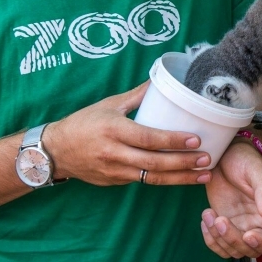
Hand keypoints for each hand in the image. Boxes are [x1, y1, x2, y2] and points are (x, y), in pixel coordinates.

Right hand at [45, 82, 213, 186]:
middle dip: (184, 163)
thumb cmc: (83, 123)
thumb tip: (160, 79)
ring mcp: (115, 171)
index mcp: (114, 130)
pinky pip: (143, 181)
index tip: (196, 140)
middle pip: (155, 163)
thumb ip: (136, 96)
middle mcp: (115, 153)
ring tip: (203, 175)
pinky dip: (164, 180)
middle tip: (207, 160)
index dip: (173, 141)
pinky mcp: (116, 182)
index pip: (149, 138)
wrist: (55, 151)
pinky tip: (182, 177)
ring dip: (180, 178)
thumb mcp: (108, 105)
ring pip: (153, 178)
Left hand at [201, 141, 261, 258]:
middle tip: (220, 219)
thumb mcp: (257, 171)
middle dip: (234, 240)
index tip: (248, 235)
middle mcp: (260, 226)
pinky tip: (206, 216)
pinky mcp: (225, 227)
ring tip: (209, 213)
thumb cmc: (245, 159)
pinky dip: (210, 239)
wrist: (223, 156)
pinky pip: (219, 246)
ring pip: (234, 251)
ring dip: (218, 238)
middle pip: (252, 251)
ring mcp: (241, 228)